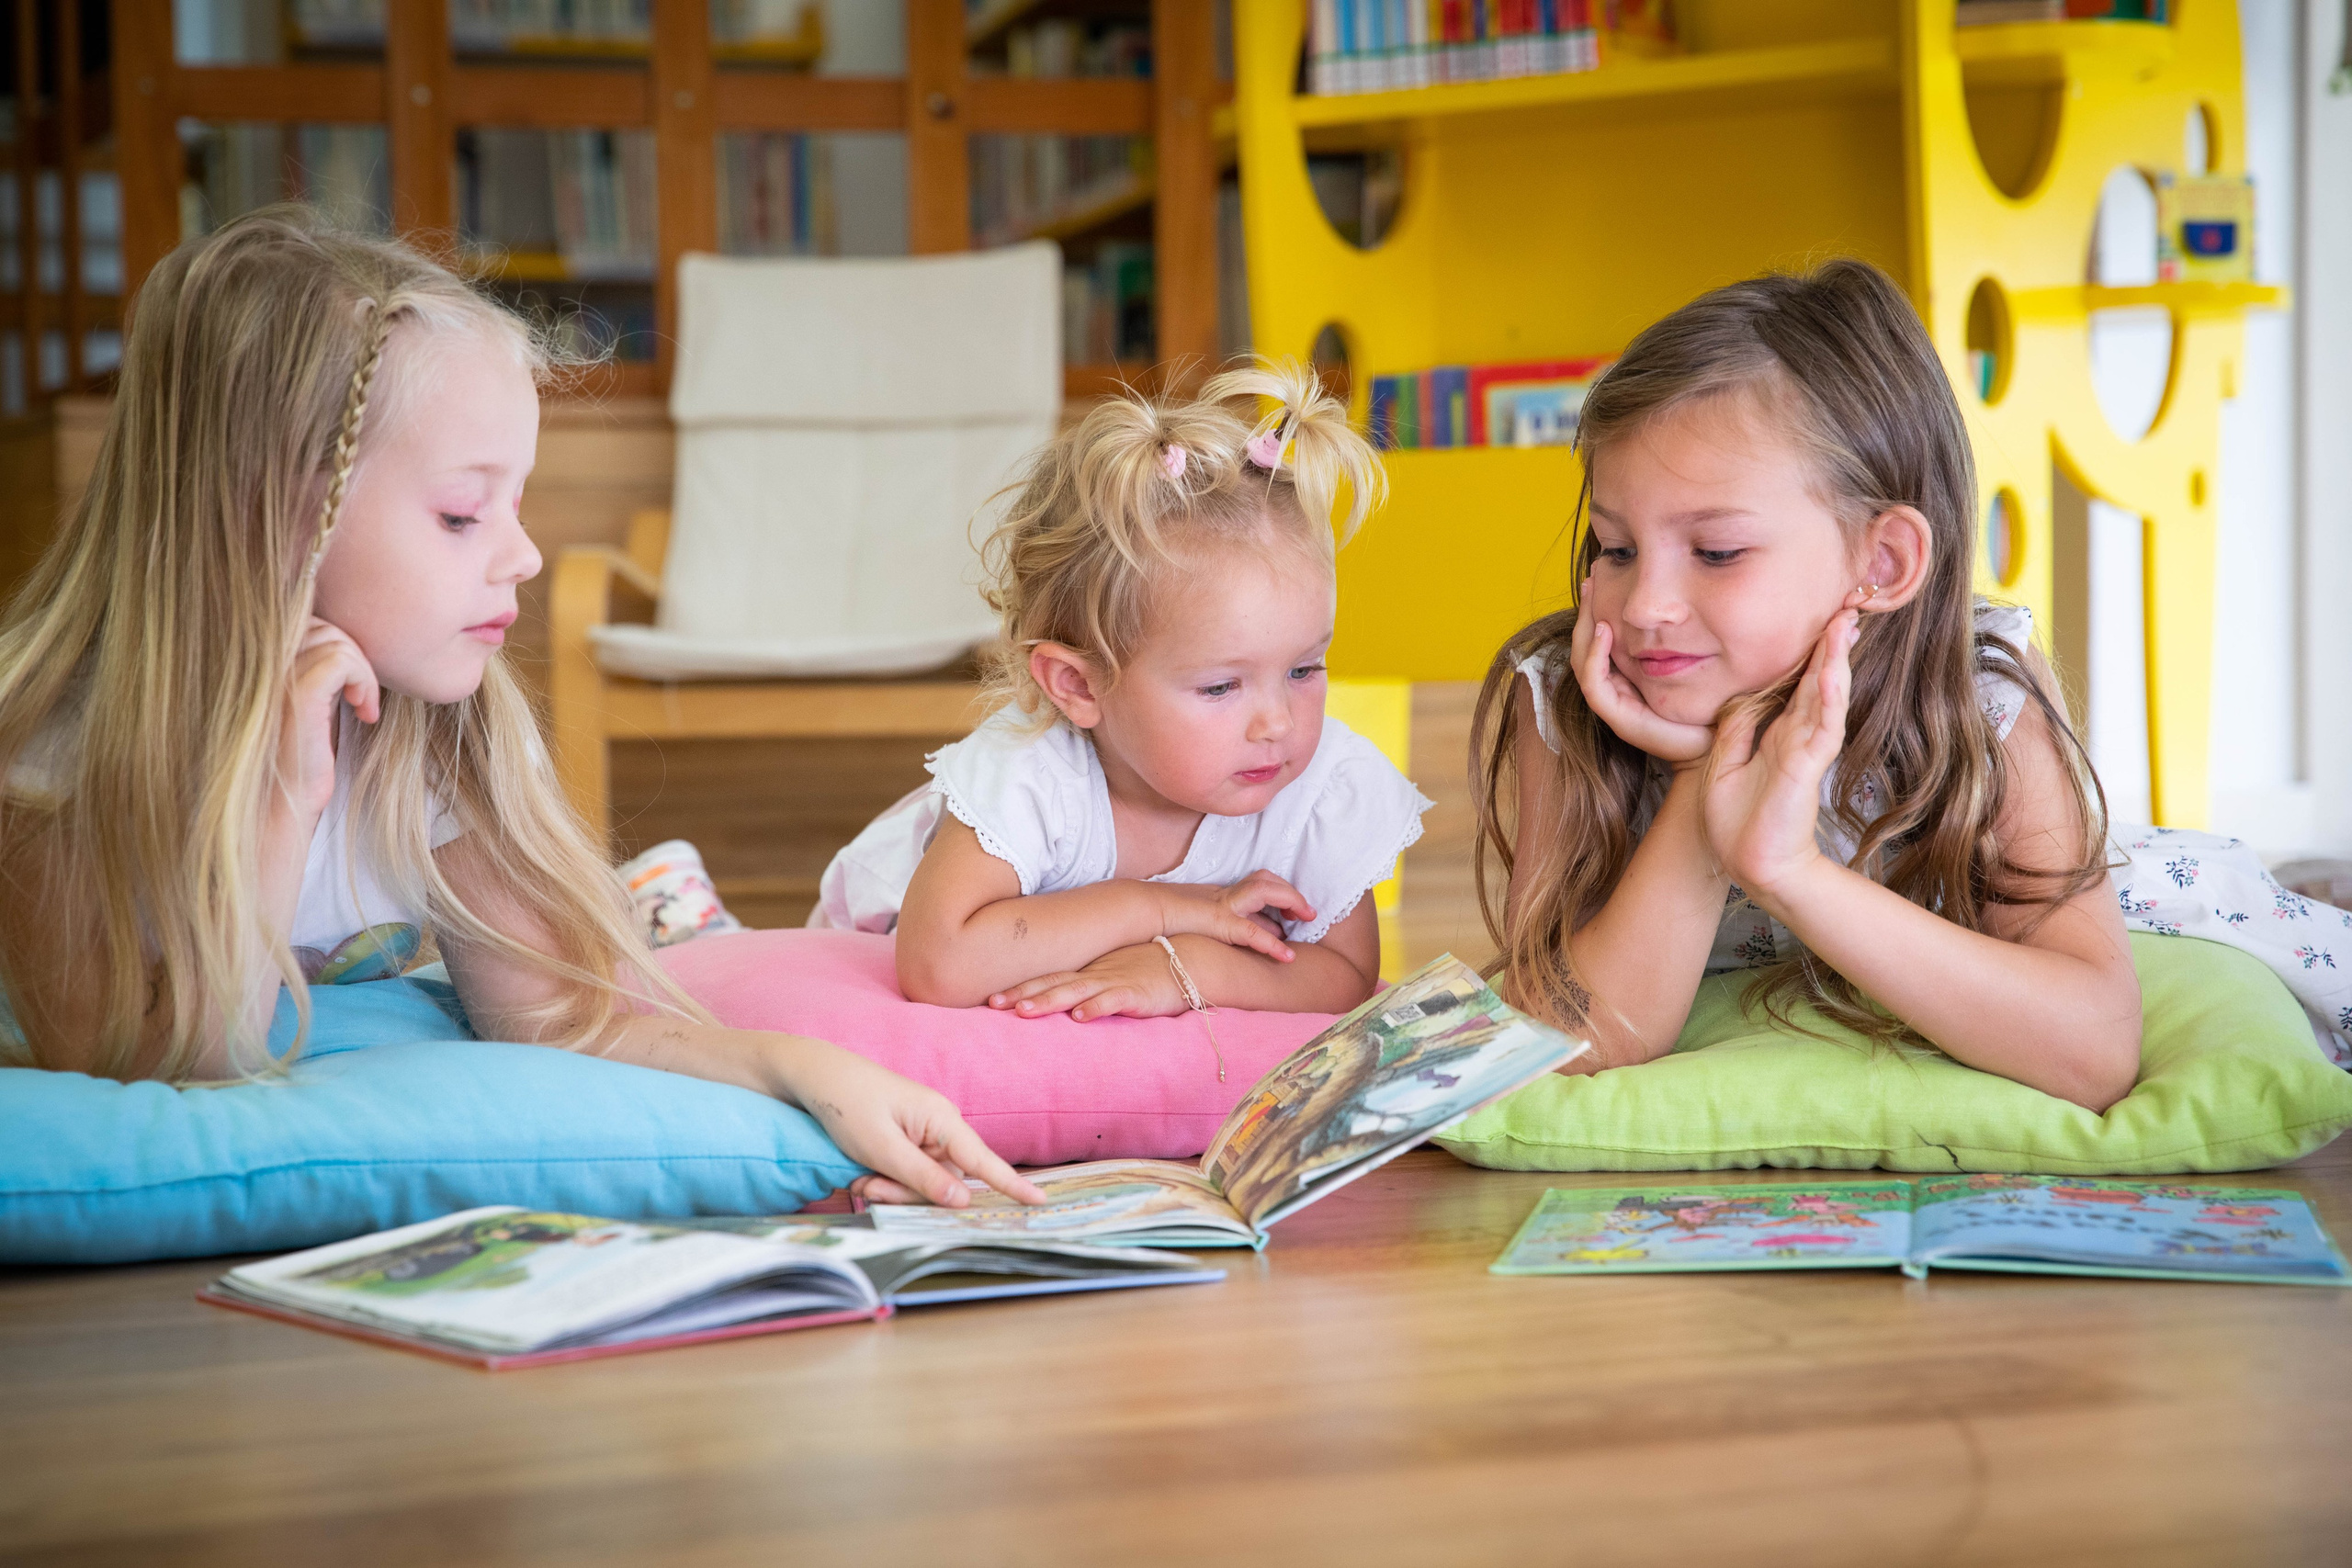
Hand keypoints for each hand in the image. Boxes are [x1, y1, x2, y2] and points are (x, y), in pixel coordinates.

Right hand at [279, 617, 379, 821]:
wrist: (283, 802)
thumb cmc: (302, 755)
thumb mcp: (312, 700)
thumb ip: (317, 664)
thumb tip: (347, 638)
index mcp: (260, 660)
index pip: (307, 619)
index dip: (338, 644)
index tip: (352, 685)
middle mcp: (260, 662)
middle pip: (324, 624)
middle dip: (354, 656)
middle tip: (363, 696)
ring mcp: (275, 676)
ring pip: (337, 640)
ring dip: (363, 672)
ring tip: (364, 706)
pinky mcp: (296, 694)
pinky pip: (342, 660)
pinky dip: (365, 682)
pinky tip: (364, 713)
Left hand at [784, 1043, 1046, 1207]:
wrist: (816, 1077)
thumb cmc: (847, 1104)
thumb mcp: (881, 1147)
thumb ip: (922, 1177)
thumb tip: (963, 1200)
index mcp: (941, 1119)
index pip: (983, 1160)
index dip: (1011, 1184)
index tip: (1039, 1201)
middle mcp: (939, 1126)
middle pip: (945, 1181)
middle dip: (908, 1194)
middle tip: (868, 1187)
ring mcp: (923, 1133)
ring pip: (924, 1183)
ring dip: (892, 1190)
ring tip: (859, 1179)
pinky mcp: (907, 1140)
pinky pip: (909, 1174)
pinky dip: (886, 1181)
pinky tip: (861, 1173)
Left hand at [990, 941, 1190, 1020]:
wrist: (1191, 961)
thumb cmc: (1150, 971)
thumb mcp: (1114, 977)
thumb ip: (1089, 989)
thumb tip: (1063, 1006)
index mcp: (1089, 972)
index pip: (1048, 978)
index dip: (1020, 987)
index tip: (991, 999)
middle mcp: (1096, 975)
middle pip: (1053, 984)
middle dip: (1022, 994)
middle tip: (993, 1003)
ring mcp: (1115, 982)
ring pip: (1076, 992)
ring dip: (1049, 1001)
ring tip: (1024, 1010)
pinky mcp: (1137, 994)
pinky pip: (1114, 1000)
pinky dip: (1096, 1007)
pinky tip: (1080, 1017)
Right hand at [1152, 870, 1308, 961]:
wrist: (1139, 910)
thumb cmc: (1160, 916)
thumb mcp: (1191, 918)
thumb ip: (1210, 924)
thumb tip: (1223, 935)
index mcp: (1220, 894)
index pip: (1257, 886)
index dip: (1278, 895)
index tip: (1290, 913)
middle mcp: (1225, 894)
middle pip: (1266, 881)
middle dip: (1291, 894)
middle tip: (1308, 912)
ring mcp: (1223, 904)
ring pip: (1266, 891)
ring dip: (1291, 902)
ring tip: (1308, 918)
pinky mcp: (1219, 921)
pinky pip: (1251, 930)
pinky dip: (1272, 943)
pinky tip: (1287, 956)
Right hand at [1569, 584, 1714, 764]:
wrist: (1720, 742)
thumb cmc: (1712, 702)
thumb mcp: (1696, 657)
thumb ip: (1683, 634)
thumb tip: (1683, 597)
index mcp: (1628, 675)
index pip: (1600, 639)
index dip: (1596, 609)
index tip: (1600, 576)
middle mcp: (1617, 689)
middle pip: (1585, 646)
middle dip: (1585, 611)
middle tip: (1592, 578)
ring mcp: (1616, 705)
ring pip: (1582, 662)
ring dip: (1585, 628)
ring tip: (1592, 597)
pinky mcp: (1621, 719)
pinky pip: (1594, 683)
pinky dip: (1595, 656)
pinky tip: (1604, 630)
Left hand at [1702, 609, 1857, 902]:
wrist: (1750, 866)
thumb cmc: (1738, 823)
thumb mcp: (1725, 763)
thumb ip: (1737, 729)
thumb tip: (1742, 697)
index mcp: (1777, 736)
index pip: (1796, 686)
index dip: (1807, 654)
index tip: (1818, 620)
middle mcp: (1797, 738)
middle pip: (1818, 682)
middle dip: (1831, 644)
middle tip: (1846, 606)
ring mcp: (1805, 751)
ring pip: (1825, 696)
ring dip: (1835, 660)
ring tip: (1845, 624)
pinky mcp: (1807, 768)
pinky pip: (1821, 728)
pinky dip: (1827, 699)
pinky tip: (1832, 672)